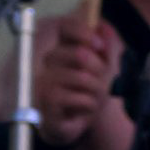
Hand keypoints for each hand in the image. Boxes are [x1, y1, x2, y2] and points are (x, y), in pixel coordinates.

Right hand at [33, 17, 119, 145]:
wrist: (77, 123)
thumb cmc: (88, 91)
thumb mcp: (103, 67)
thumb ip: (105, 47)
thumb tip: (104, 26)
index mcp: (60, 48)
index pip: (65, 27)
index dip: (84, 32)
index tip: (100, 45)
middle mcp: (47, 63)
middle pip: (80, 53)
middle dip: (100, 68)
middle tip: (102, 81)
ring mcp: (43, 82)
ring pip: (81, 77)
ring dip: (97, 90)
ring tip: (95, 97)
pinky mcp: (46, 103)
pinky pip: (77, 97)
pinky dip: (89, 104)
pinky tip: (86, 108)